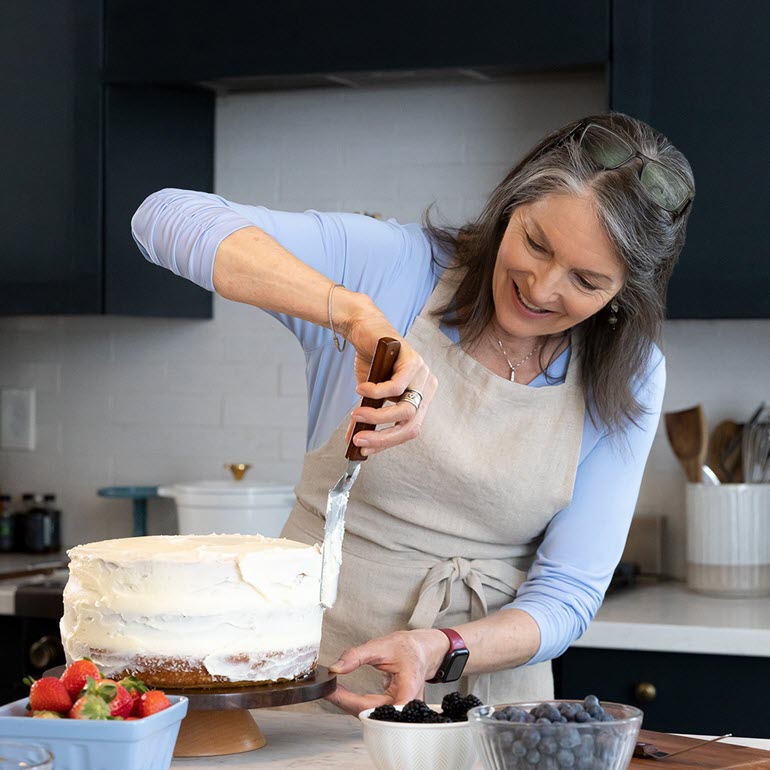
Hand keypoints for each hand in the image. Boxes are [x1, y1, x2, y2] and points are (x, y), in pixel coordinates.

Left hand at [323, 629, 448, 715]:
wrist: (422, 651)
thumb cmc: (408, 649)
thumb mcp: (381, 646)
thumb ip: (356, 656)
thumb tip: (335, 668)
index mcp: (408, 689)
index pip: (377, 705)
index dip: (351, 702)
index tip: (332, 690)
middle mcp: (405, 705)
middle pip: (370, 713)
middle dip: (345, 703)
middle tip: (327, 689)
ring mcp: (399, 710)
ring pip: (369, 715)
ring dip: (348, 704)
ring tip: (332, 690)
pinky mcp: (392, 709)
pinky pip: (371, 710)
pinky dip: (355, 703)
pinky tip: (343, 694)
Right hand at [341, 294, 437, 455]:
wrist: (365, 331)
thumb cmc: (371, 363)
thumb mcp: (370, 397)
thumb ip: (369, 418)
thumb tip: (357, 442)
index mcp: (422, 399)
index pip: (411, 430)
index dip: (388, 443)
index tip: (365, 449)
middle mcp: (427, 388)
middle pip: (412, 424)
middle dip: (383, 437)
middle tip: (359, 440)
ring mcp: (423, 374)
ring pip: (406, 408)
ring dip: (377, 416)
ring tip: (356, 415)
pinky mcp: (413, 360)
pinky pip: (396, 387)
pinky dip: (375, 392)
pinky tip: (360, 389)